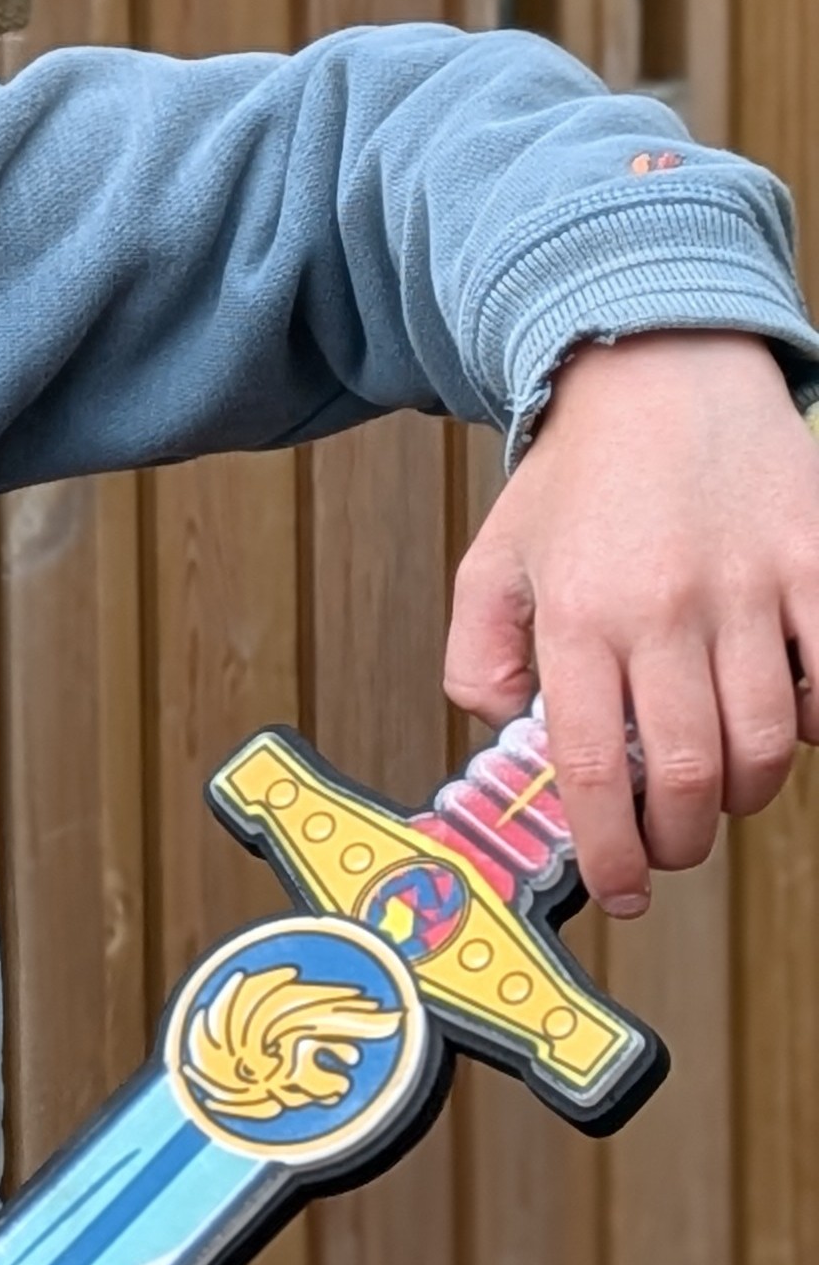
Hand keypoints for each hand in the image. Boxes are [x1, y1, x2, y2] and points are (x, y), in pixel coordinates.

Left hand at [446, 331, 818, 915]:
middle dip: (678, 836)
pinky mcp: (816, 564)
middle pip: (687, 771)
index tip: (619, 887)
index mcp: (577, 614)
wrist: (663, 377)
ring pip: (768, 741)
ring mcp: (749, 587)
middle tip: (668, 848)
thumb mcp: (493, 561)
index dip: (609, 846)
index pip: (589, 764)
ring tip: (715, 791)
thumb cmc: (581, 479)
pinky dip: (814, 720)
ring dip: (743, 792)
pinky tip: (783, 719)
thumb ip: (479, 652)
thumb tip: (500, 730)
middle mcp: (664, 607)